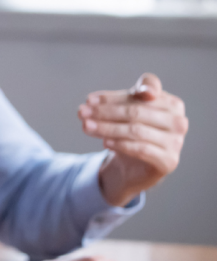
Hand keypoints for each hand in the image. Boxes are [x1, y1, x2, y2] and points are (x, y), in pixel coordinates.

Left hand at [78, 73, 187, 206]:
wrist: (136, 167)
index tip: (89, 99)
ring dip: (106, 127)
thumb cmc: (132, 133)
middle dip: (105, 111)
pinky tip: (104, 142)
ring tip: (85, 126)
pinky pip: (141, 149)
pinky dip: (120, 144)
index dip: (114, 96)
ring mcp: (176, 142)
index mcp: (171, 103)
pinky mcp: (169, 161)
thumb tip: (90, 100)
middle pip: (136, 111)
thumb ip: (114, 102)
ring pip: (135, 130)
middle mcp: (178, 121)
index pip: (142, 92)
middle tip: (81, 112)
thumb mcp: (125, 113)